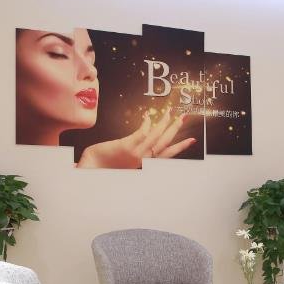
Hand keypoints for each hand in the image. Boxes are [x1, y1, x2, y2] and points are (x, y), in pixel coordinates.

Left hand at [77, 107, 196, 168]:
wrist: (91, 169)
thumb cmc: (105, 166)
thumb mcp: (124, 161)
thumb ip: (136, 152)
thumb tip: (145, 138)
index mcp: (144, 164)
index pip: (167, 154)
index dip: (180, 146)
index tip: (192, 140)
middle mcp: (142, 160)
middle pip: (164, 144)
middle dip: (175, 130)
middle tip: (183, 118)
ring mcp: (135, 153)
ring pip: (155, 137)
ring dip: (164, 124)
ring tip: (170, 113)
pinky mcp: (125, 146)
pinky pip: (140, 134)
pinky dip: (146, 125)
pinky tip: (148, 117)